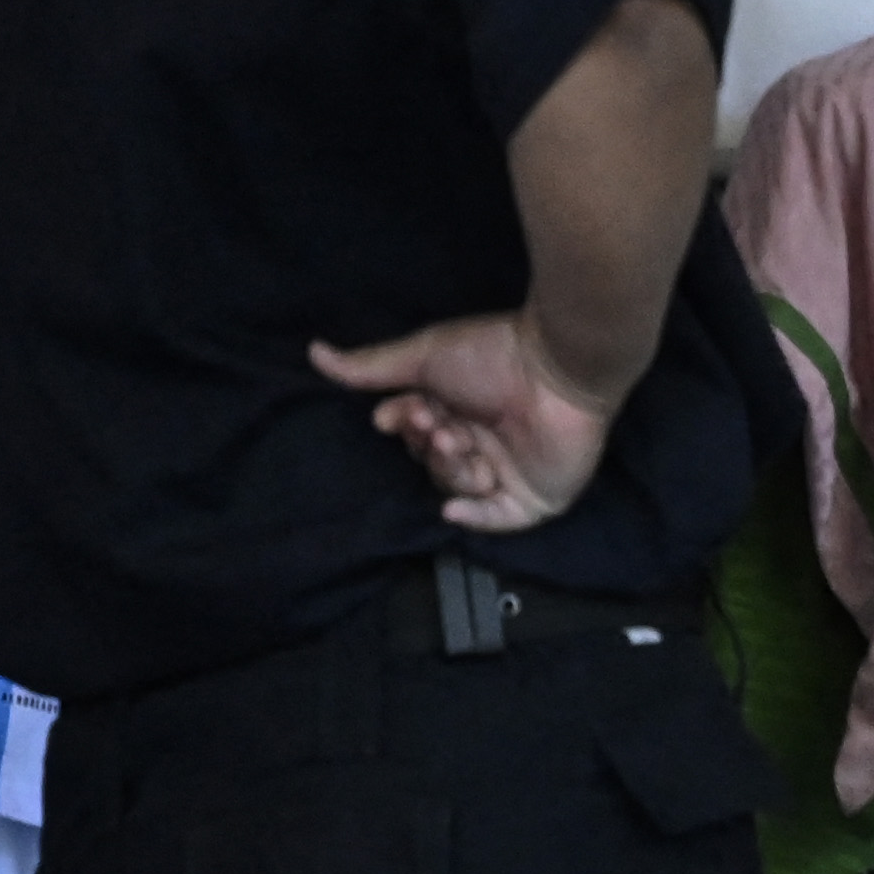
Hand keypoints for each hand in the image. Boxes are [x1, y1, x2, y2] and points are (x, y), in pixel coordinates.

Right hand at [309, 308, 624, 532]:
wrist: (558, 370)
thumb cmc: (492, 355)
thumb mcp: (424, 356)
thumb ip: (372, 367)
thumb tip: (314, 353)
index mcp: (459, 406)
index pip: (416, 430)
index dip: (401, 425)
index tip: (392, 416)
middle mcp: (481, 438)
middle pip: (433, 461)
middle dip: (427, 445)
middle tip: (434, 424)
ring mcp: (508, 471)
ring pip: (459, 486)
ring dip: (450, 467)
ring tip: (458, 440)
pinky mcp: (534, 499)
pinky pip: (497, 520)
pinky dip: (476, 516)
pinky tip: (456, 509)